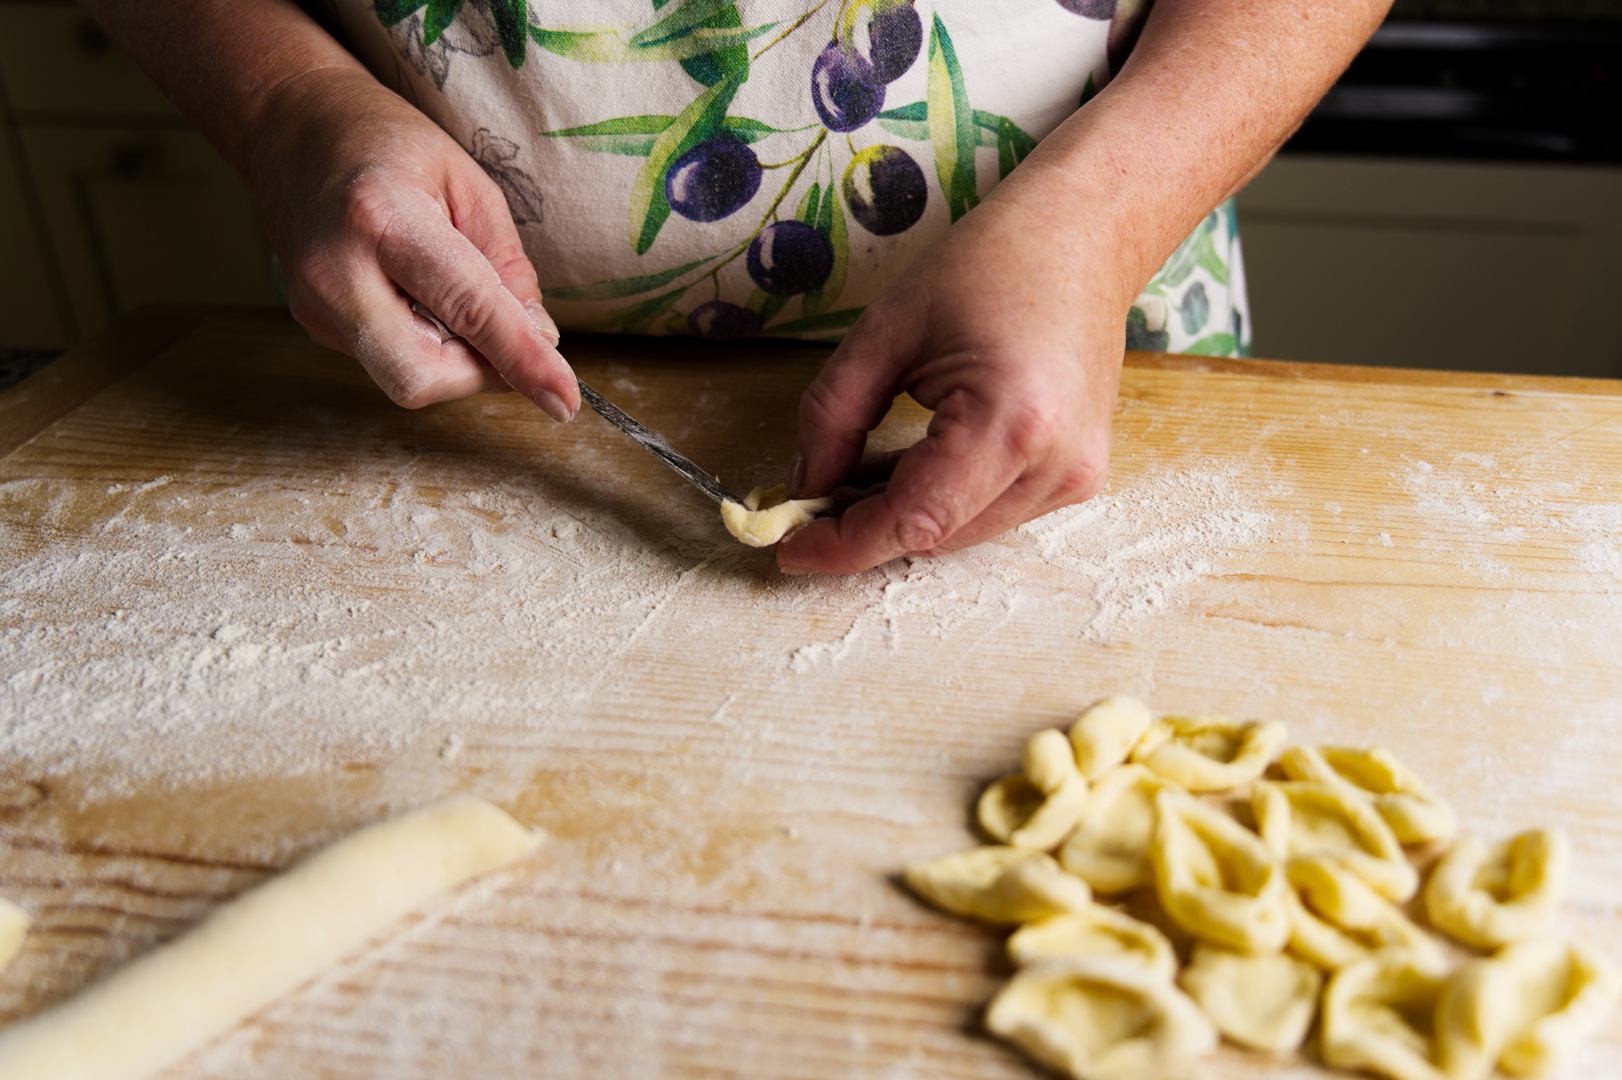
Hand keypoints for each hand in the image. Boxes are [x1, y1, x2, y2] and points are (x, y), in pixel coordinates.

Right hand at [246, 68, 577, 417]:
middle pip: (421, 376)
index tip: (564, 397)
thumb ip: (507, 269)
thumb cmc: (387, 144)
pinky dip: (425, 346)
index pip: (468, 310)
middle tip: (508, 339)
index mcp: (382, 218)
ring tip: (452, 298)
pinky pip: (388, 361)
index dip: (522, 360)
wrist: (291, 126)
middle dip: (481, 374)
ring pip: (405, 379)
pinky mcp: (312, 324)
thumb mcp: (470, 185)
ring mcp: (315, 305)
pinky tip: (419, 298)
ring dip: (455, 360)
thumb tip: (540, 340)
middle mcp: (337, 271)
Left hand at [776, 184, 1126, 574]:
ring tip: (860, 467)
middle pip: (934, 537)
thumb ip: (832, 417)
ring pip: (960, 534)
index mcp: (1011, 424)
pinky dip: (942, 500)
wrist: (1083, 235)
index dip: (843, 545)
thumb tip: (806, 488)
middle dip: (864, 526)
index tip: (789, 547)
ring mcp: (1075, 477)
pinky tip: (914, 459)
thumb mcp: (885, 330)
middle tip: (809, 494)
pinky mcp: (1078, 476)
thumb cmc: (992, 263)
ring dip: (902, 514)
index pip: (912, 521)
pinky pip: (990, 513)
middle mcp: (1055, 465)